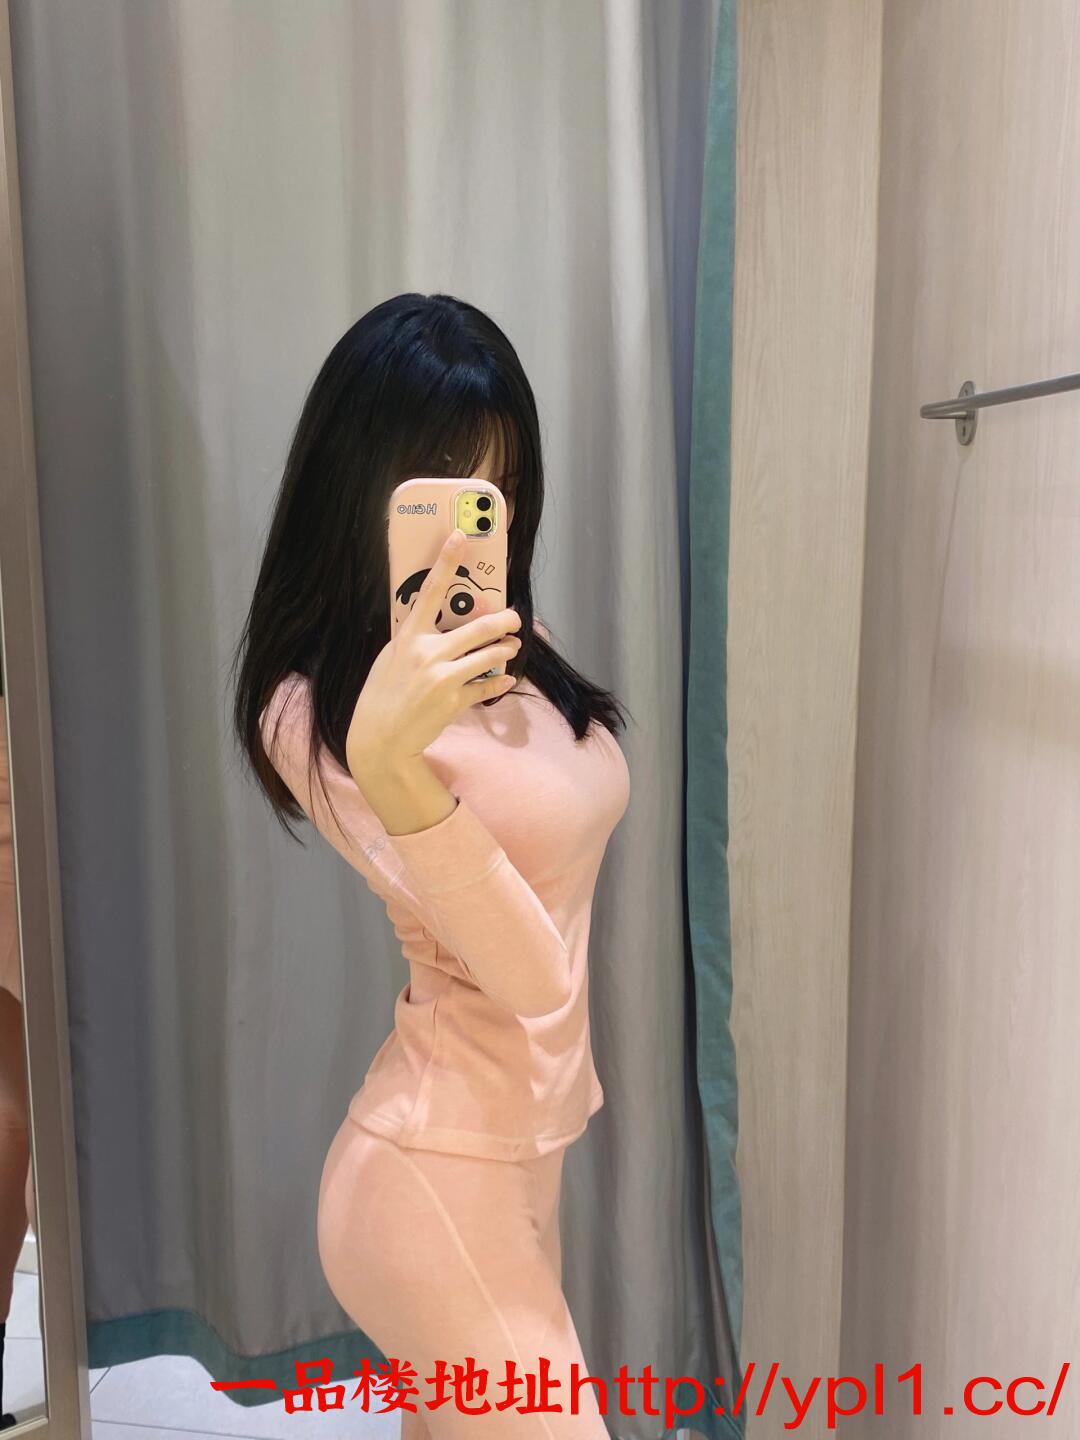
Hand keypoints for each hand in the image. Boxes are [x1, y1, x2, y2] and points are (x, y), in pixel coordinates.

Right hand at [346, 527, 521, 774]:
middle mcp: (427, 654)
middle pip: (478, 627)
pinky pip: (487, 686)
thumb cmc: (383, 694)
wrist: (381, 739)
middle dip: (503, 622)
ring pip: (489, 655)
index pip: (430, 590)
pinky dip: (499, 681)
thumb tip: (440, 625)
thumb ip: (415, 640)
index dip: (446, 560)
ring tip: (512, 647)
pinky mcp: (455, 701)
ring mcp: (443, 678)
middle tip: (514, 620)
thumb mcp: (391, 658)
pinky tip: (506, 678)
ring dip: (506, 649)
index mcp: (409, 637)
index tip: (460, 536)